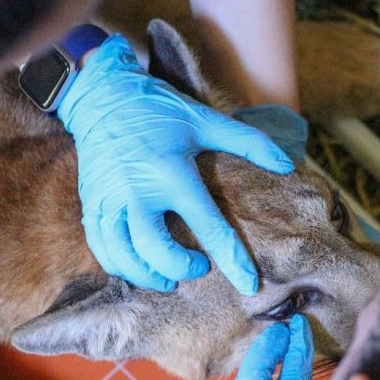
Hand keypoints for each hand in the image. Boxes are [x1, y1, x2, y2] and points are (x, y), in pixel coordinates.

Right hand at [57, 35, 293, 293]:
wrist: (101, 95)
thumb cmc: (159, 109)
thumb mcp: (206, 120)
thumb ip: (249, 142)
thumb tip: (287, 165)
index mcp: (171, 172)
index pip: (208, 226)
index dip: (232, 260)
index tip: (249, 285)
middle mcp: (137, 190)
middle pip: (155, 250)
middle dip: (180, 269)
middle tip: (199, 268)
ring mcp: (109, 199)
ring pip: (123, 256)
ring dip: (148, 275)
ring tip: (167, 279)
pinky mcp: (92, 204)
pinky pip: (102, 248)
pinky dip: (120, 266)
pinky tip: (139, 267)